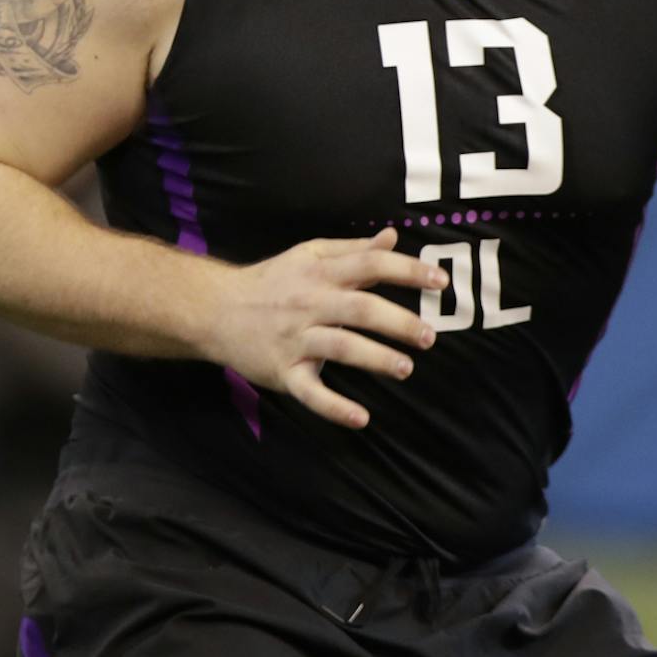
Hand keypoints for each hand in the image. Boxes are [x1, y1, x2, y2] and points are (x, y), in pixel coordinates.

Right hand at [207, 228, 442, 429]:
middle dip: (398, 323)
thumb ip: (353, 250)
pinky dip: (335, 408)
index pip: (370, 265)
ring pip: (341, 348)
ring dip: (376, 359)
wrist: (215, 309)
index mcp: (321, 272)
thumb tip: (392, 237)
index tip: (440, 281)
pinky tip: (361, 419)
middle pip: (360, 309)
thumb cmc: (272, 281)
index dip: (407, 271)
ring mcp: (295, 339)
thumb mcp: (310, 255)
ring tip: (406, 369)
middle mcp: (310, 303)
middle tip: (429, 336)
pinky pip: (310, 392)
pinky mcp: (283, 372)